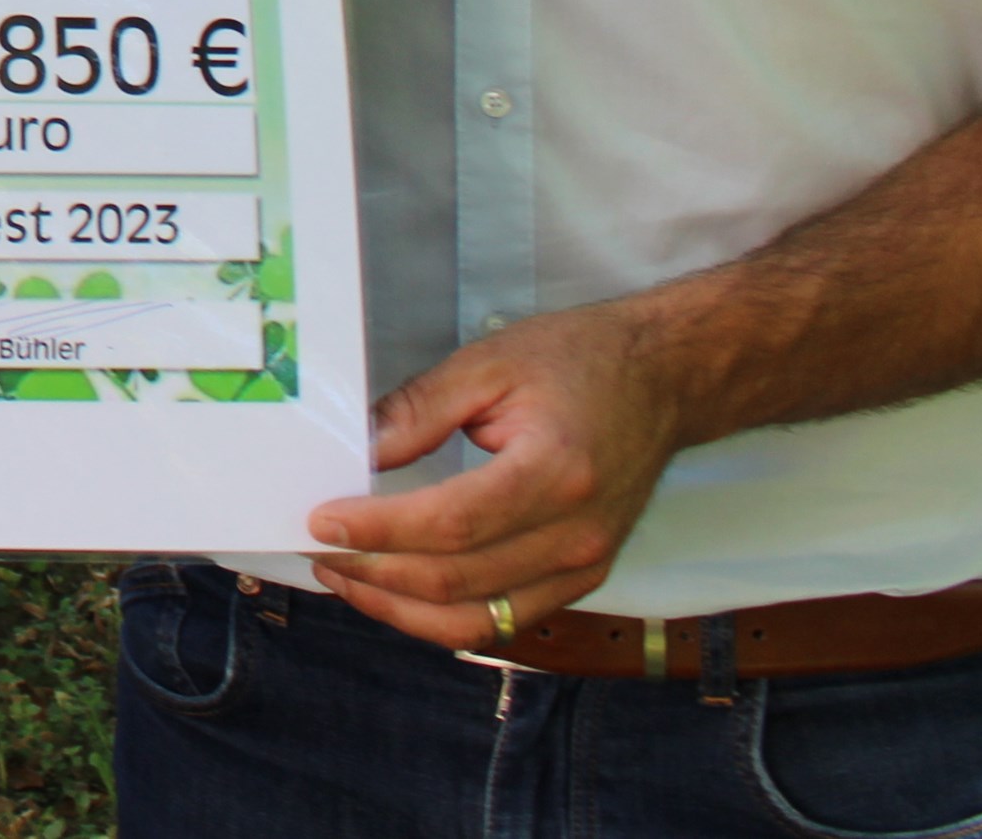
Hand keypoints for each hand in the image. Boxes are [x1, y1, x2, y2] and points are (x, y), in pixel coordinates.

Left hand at [298, 298, 684, 650]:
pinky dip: (442, 616)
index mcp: (556, 472)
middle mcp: (576, 534)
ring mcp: (584, 567)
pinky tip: (397, 591)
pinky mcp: (582, 580)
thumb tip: (359, 451)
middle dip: (374, 572)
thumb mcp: (490, 363)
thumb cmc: (581, 361)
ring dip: (399, 608)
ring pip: (475, 620)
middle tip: (318, 548)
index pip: (450, 524)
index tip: (323, 520)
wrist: (664, 380)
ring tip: (345, 577)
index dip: (378, 531)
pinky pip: (502, 620)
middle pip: (456, 581)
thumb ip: (419, 410)